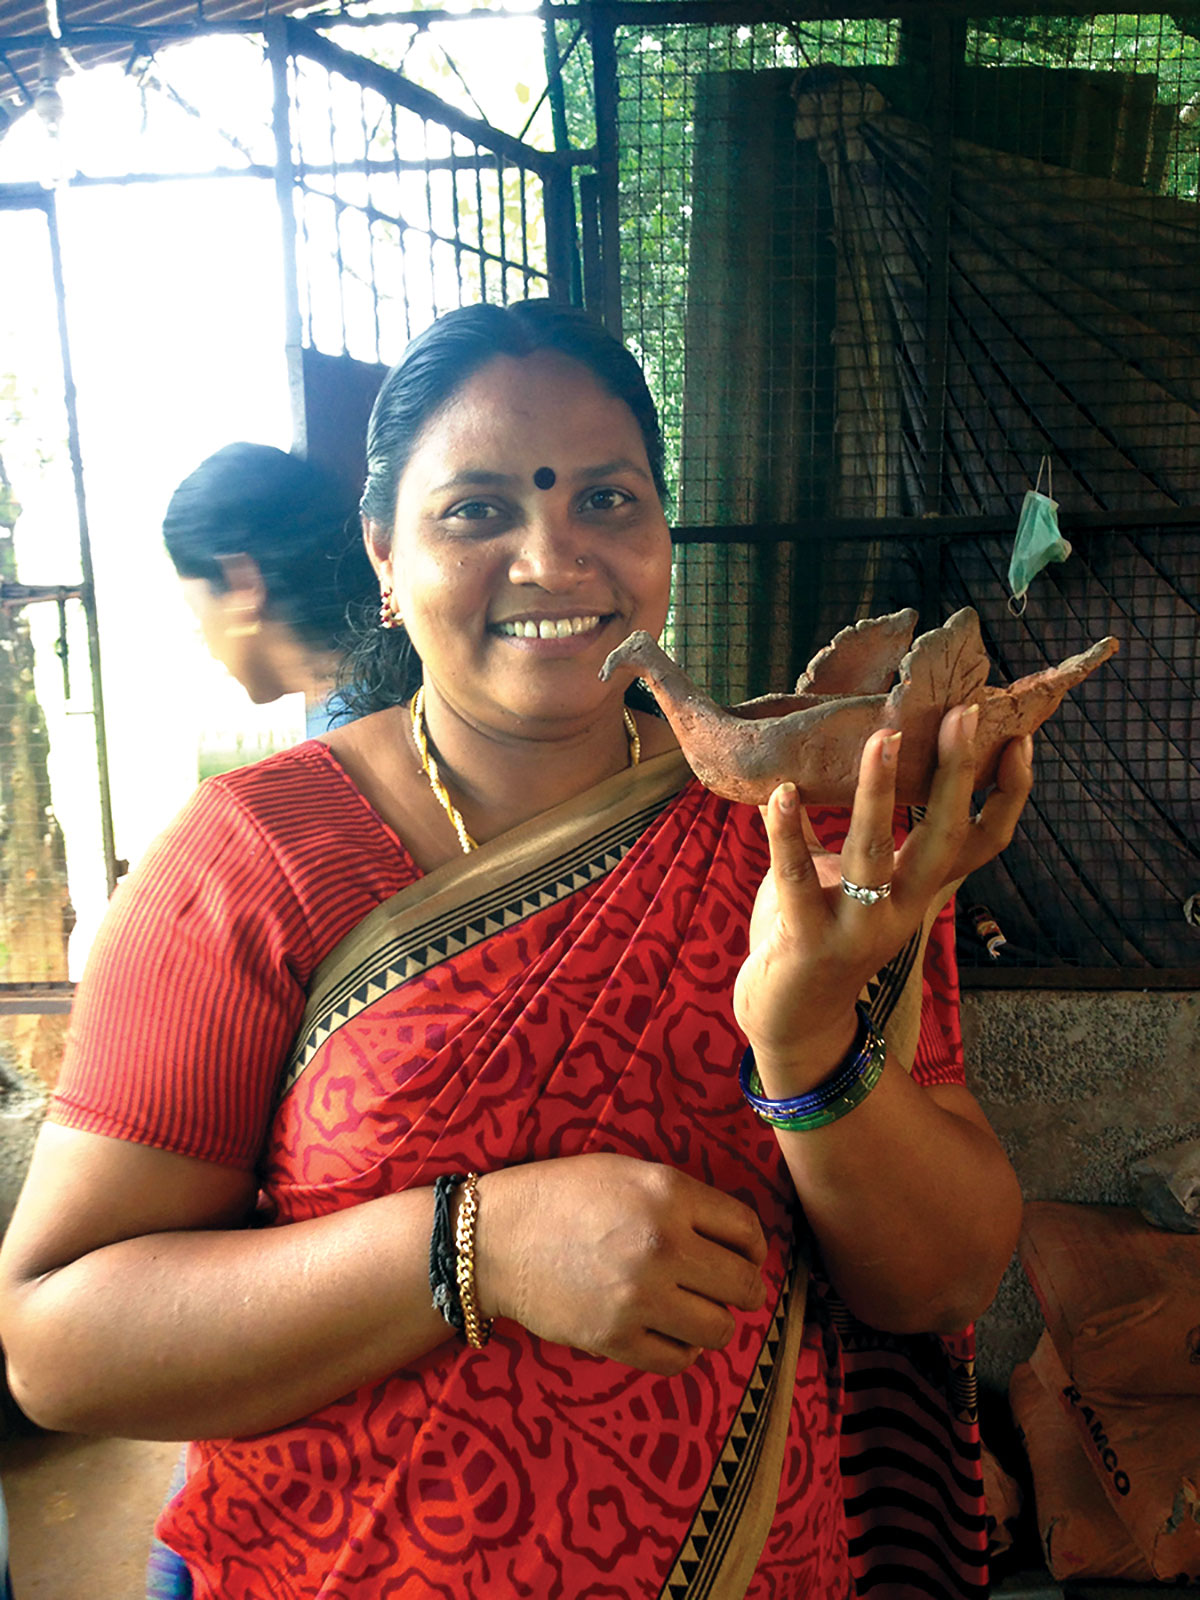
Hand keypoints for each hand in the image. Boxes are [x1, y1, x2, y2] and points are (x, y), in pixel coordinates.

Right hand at [475, 1154, 767, 1375]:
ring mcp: (640, 1298)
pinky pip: (679, 1360)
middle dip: (742, 1288)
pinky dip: (682, 1350)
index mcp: (669, 1195)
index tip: (744, 1255)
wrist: (495, 1238)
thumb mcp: (630, 1173)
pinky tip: (667, 1332)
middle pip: (743, 1285)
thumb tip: (737, 1240)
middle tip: (725, 1288)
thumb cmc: (564, 1196)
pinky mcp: (615, 1340)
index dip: (753, 1247)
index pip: (747, 1231)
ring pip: (720, 1329)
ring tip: (692, 1310)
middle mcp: (662, 1246)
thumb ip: (685, 1200)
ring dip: (714, 1322)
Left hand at [733, 707, 1033, 1078]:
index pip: (981, 841)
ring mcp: (859, 928)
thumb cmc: (812, 938)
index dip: (1007, 795)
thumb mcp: (835, 880)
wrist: (789, 1021)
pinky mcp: (810, 941)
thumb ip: (826, 834)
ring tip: (882, 739)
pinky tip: (781, 792)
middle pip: (945, 838)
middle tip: (965, 716)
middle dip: (956, 775)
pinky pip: (798, 877)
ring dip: (877, 793)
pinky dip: (787, 833)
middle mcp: (902, 909)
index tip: (1020, 739)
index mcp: (917, 889)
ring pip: (876, 852)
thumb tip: (806, 771)